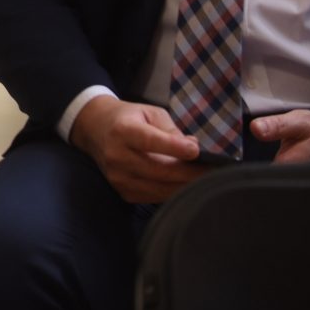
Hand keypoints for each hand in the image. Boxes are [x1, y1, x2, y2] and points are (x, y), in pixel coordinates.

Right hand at [69, 96, 211, 203]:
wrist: (94, 130)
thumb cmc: (128, 118)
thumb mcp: (149, 113)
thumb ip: (171, 130)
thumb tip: (193, 149)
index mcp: (123, 130)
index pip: (150, 142)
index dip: (174, 148)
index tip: (196, 151)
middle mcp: (117, 155)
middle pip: (159, 170)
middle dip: (190, 173)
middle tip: (215, 172)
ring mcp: (118, 177)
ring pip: (159, 188)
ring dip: (185, 186)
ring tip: (205, 181)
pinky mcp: (122, 191)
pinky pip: (154, 197)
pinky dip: (172, 193)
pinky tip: (185, 187)